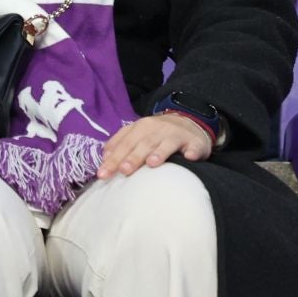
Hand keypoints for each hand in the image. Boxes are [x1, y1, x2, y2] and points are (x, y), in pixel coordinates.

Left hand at [96, 113, 211, 179]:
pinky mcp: (195, 142)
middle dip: (132, 157)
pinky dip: (191, 152)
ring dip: (159, 153)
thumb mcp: (137, 135)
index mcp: (140, 128)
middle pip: (143, 143)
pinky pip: (193, 147)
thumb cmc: (157, 134)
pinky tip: (189, 158)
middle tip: (123, 171)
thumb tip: (104, 159)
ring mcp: (176, 134)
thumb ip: (120, 144)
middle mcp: (157, 129)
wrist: (188, 123)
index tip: (103, 174)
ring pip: (166, 143)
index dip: (113, 158)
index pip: (124, 143)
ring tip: (151, 164)